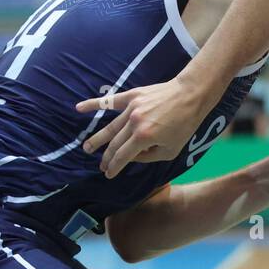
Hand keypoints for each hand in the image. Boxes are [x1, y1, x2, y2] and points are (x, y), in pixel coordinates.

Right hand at [75, 79, 212, 178]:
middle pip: (114, 143)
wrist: (191, 94)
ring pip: (111, 127)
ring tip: (87, 147)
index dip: (114, 167)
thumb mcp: (171, 150)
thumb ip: (149, 156)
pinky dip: (93, 104)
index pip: (122, 156)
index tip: (108, 174)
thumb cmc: (185, 124)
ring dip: (98, 139)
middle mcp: (133, 122)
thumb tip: (132, 157)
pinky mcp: (132, 96)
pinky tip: (78, 109)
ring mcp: (131, 108)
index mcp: (143, 137)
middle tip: (100, 165)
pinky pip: (110, 101)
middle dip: (106, 157)